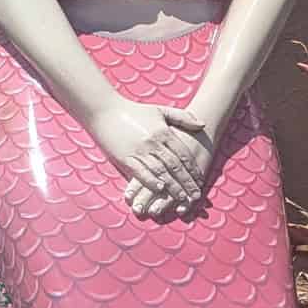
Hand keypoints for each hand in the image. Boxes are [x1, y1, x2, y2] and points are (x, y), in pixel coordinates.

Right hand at [91, 101, 211, 211]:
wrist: (104, 110)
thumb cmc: (133, 111)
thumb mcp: (160, 111)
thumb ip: (183, 117)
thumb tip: (203, 125)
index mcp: (163, 132)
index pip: (183, 154)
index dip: (193, 168)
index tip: (200, 180)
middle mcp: (153, 143)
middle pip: (175, 166)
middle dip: (187, 182)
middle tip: (196, 195)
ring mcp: (139, 151)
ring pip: (160, 171)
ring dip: (172, 186)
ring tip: (182, 198)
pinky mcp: (125, 157)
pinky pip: (140, 172)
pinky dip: (151, 181)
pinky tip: (159, 189)